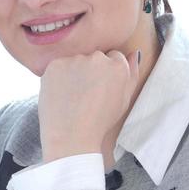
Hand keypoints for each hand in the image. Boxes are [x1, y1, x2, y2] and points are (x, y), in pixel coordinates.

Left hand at [38, 50, 142, 164]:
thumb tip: (133, 54)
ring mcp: (74, 60)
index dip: (106, 74)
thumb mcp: (124, 100)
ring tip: (72, 97)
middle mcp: (98, 58)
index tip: (100, 88)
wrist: (71, 136)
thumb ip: (132, 74)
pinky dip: (58, 77)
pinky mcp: (55, 65)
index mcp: (118, 66)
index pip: (114, 56)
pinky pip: (58, 67)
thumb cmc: (100, 122)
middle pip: (94, 57)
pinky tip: (60, 94)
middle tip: (86, 95)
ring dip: (74, 73)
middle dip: (91, 70)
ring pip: (75, 61)